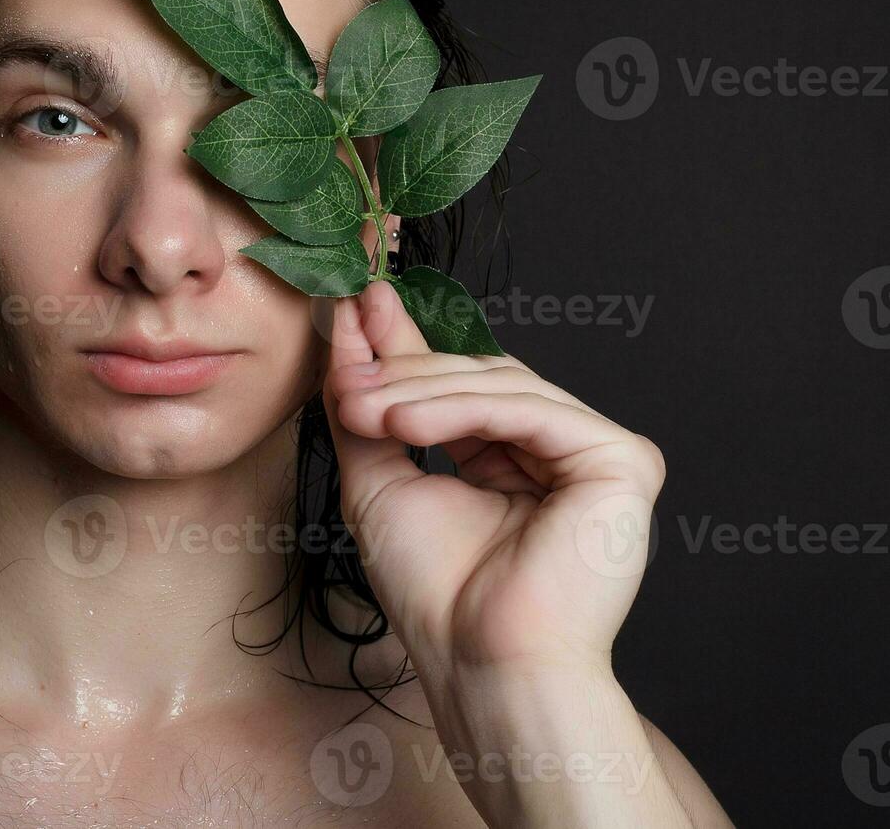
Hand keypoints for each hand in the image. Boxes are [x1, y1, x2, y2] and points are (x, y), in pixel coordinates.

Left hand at [322, 280, 665, 684]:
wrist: (481, 662)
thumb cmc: (438, 594)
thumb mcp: (381, 482)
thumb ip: (367, 411)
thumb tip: (350, 332)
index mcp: (515, 457)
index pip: (459, 383)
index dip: (405, 343)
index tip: (355, 305)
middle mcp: (560, 450)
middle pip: (479, 375)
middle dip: (402, 364)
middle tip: (344, 366)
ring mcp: (597, 453)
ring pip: (500, 385)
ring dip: (416, 387)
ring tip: (358, 402)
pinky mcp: (622, 462)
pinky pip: (530, 411)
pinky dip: (459, 408)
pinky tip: (402, 419)